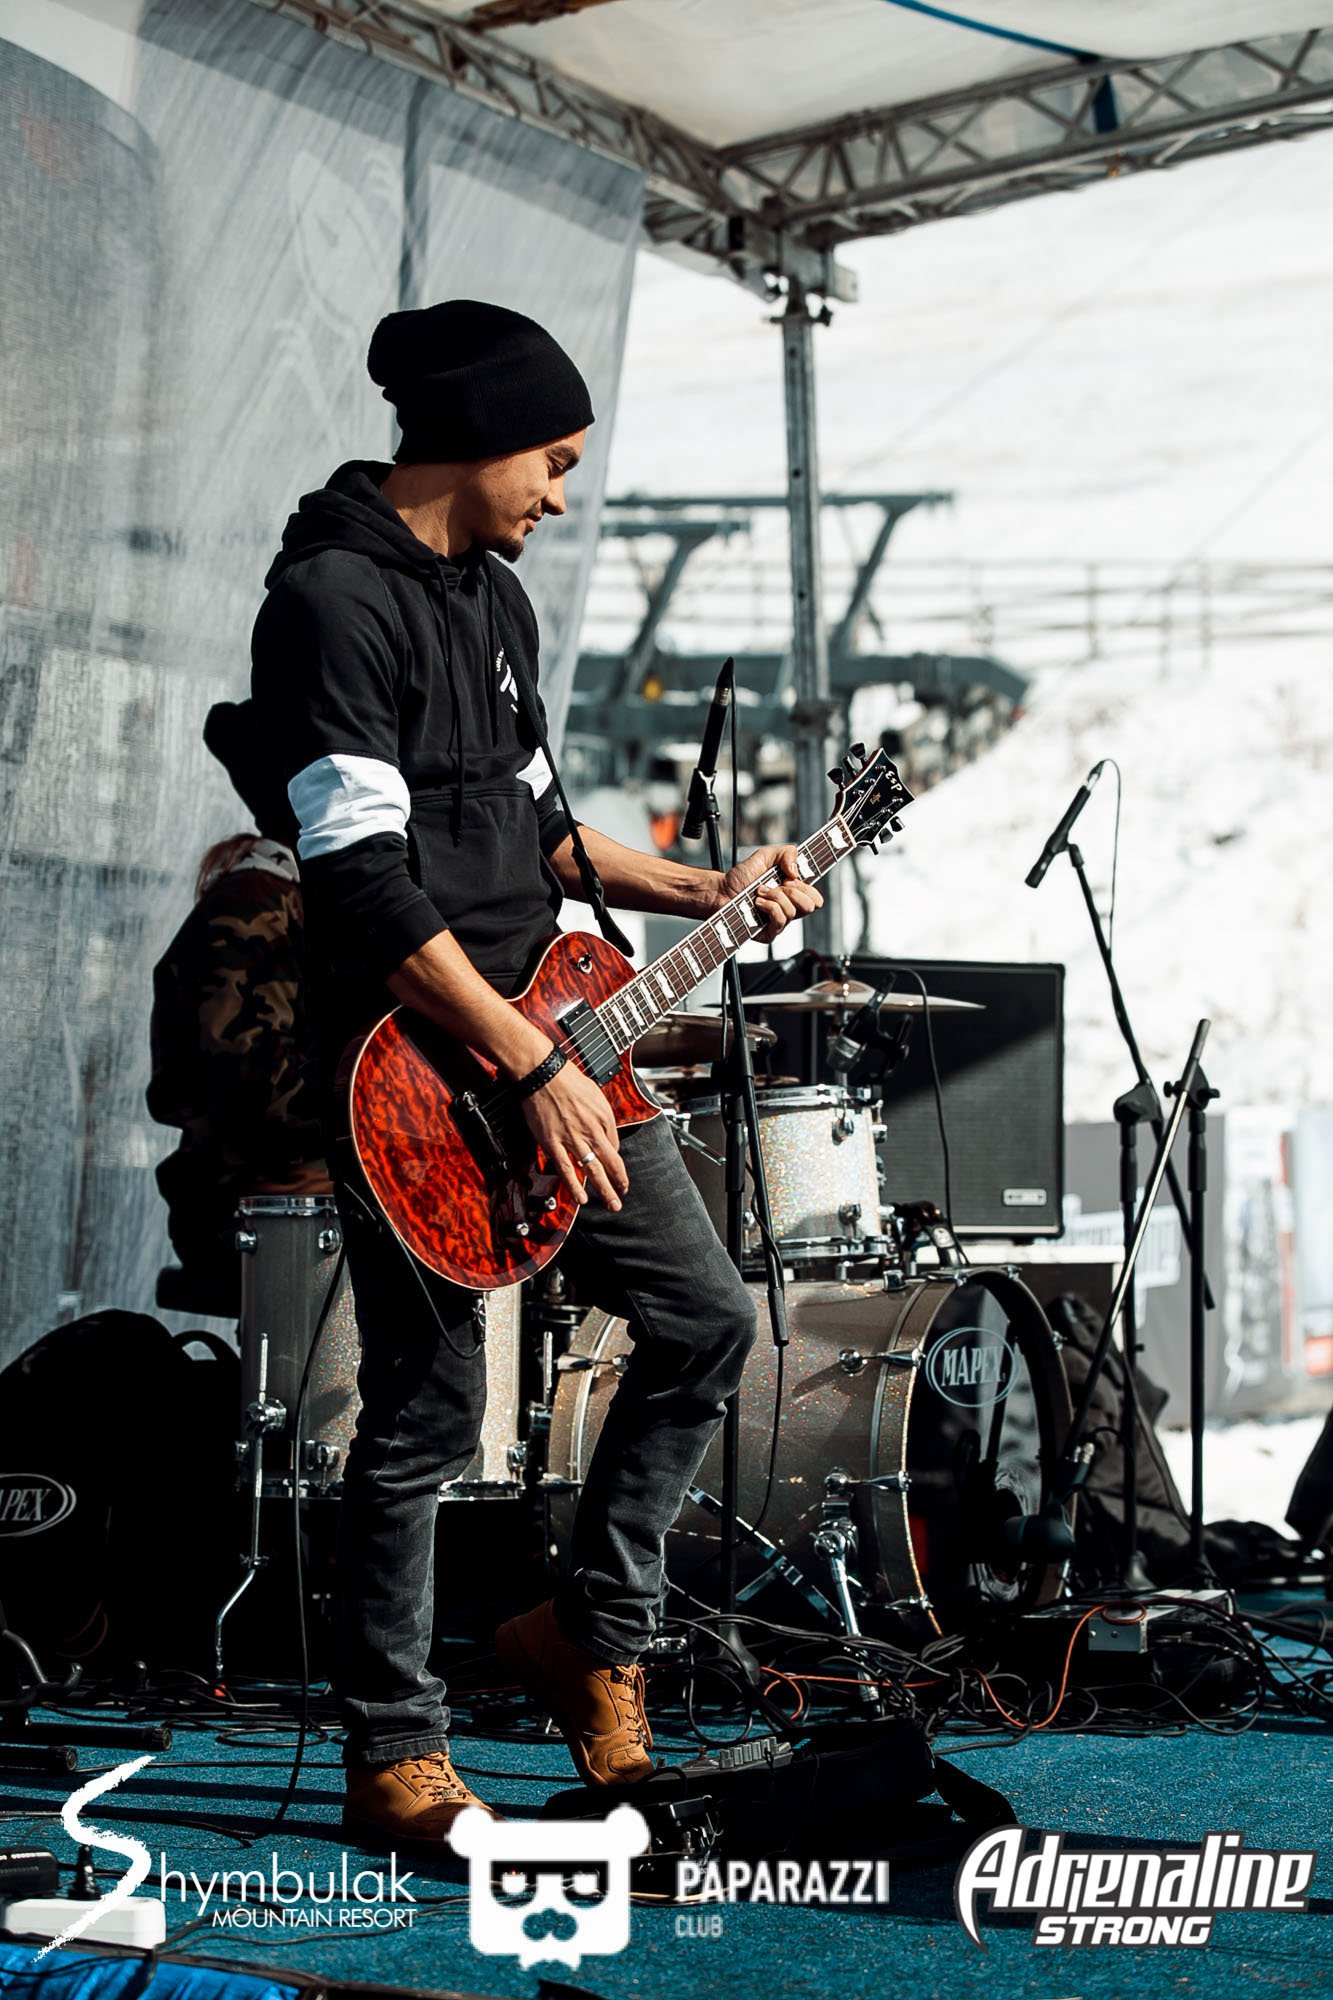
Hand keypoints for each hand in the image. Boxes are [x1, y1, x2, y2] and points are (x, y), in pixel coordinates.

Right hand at [520, 1058, 628, 1211]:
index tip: (612, 1167)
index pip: (614, 1145)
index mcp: (604, 1117)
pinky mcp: (553, 1143)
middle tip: (623, 1196)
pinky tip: (582, 1199)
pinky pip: (566, 1169)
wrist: (543, 1073)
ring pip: (593, 1170)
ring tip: (612, 1204)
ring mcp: (572, 1138)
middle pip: (611, 1162)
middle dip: (620, 1182)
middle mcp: (592, 1130)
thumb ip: (601, 1115)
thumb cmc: (567, 1079)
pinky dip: (575, 1186)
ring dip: (605, 1190)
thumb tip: (604, 1133)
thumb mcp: (595, 1093)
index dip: (613, 1158)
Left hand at [718, 845, 823, 942]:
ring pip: (794, 910)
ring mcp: (780, 921)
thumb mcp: (766, 856)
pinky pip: (781, 919)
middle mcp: (789, 908)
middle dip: (794, 890)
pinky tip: (757, 903)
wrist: (722, 891)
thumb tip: (797, 872)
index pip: (815, 896)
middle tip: (777, 884)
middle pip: (813, 904)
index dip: (810, 885)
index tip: (796, 877)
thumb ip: (787, 853)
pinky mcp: (770, 933)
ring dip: (775, 896)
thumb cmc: (742, 877)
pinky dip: (769, 907)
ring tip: (759, 892)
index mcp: (793, 893)